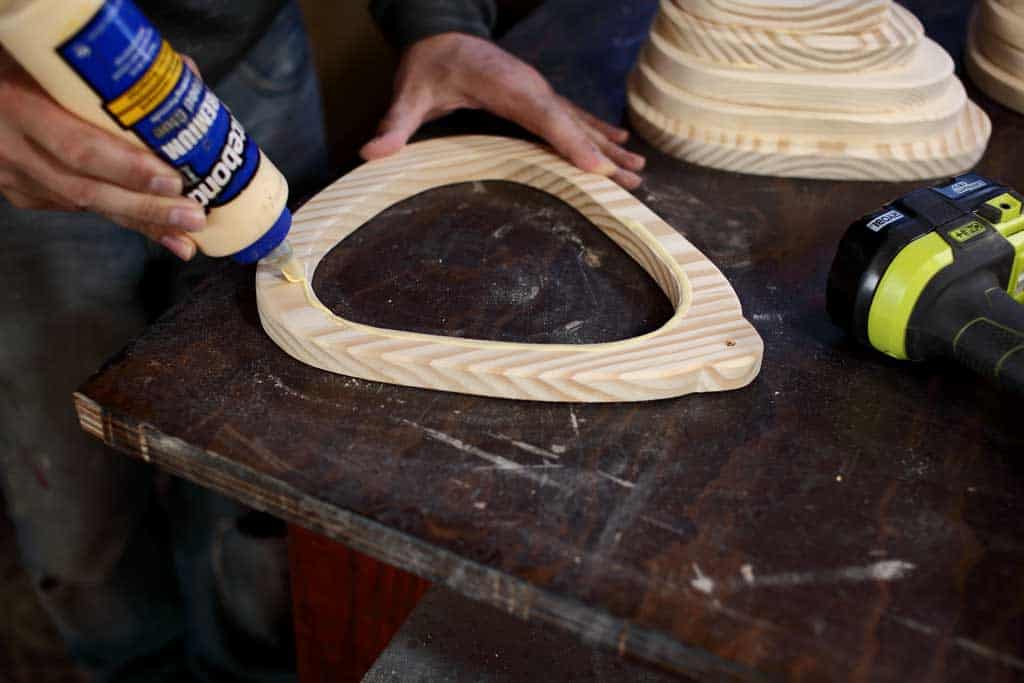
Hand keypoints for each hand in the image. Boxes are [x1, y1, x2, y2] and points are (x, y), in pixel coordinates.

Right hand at [0, 48, 203, 259]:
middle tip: (194, 215)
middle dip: (147, 208)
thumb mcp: (51, 57)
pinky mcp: (19, 190)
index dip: (129, 169)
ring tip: (184, 236)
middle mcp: (11, 145)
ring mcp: (12, 173)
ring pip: (84, 204)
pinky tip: (155, 229)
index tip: (173, 179)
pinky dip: (118, 215)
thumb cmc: (24, 63)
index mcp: (19, 102)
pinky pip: (74, 205)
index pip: (79, 147)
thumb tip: (186, 80)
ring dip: (139, 221)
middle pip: (88, 188)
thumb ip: (113, 70)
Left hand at [361, 33, 644, 189]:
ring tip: (638, 172)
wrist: (440, 33)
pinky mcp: (539, 97)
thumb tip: (371, 153)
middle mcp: (532, 88)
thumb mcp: (407, 95)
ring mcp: (539, 91)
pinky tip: (619, 145)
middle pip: (573, 125)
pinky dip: (597, 133)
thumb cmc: (426, 66)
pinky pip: (574, 117)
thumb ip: (394, 125)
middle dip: (603, 154)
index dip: (571, 142)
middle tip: (632, 182)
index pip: (545, 117)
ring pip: (580, 122)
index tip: (597, 167)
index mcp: (506, 87)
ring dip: (609, 147)